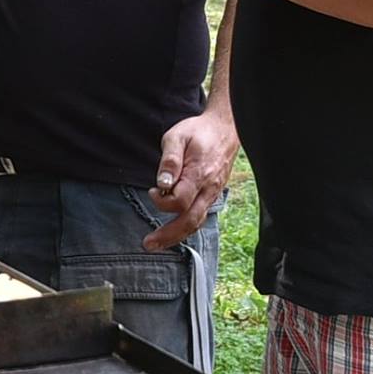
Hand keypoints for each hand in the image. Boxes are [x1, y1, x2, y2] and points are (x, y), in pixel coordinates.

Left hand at [143, 109, 237, 249]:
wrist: (224, 128)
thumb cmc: (198, 131)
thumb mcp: (177, 137)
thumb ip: (169, 161)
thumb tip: (162, 184)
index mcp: (199, 174)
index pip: (180, 201)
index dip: (162, 202)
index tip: (152, 190)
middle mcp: (208, 188)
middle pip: (190, 221)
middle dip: (168, 235)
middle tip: (148, 244)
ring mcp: (212, 193)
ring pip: (197, 222)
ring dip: (176, 236)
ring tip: (157, 244)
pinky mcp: (212, 194)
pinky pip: (200, 216)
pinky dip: (186, 228)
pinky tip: (173, 233)